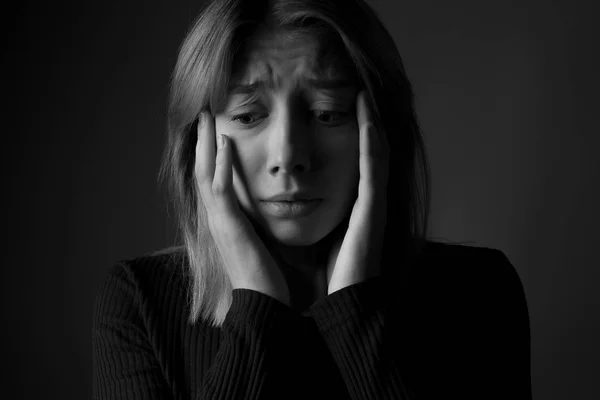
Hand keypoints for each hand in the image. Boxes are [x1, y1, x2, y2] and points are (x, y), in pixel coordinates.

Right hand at [194, 112, 291, 306]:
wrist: (264, 305)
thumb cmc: (266, 276)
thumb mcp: (259, 240)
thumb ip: (257, 221)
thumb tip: (267, 206)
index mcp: (225, 220)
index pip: (211, 178)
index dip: (210, 153)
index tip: (215, 128)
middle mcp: (216, 218)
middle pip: (201, 170)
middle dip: (202, 141)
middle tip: (203, 112)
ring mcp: (219, 222)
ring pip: (205, 173)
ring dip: (206, 144)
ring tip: (208, 116)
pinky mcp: (229, 227)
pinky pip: (220, 190)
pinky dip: (222, 165)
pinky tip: (226, 142)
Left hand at [325, 91, 389, 294]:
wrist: (346, 304)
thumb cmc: (335, 273)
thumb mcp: (327, 233)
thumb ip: (324, 212)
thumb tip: (302, 195)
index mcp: (358, 204)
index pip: (360, 159)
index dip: (357, 131)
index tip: (345, 103)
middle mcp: (371, 199)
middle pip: (373, 150)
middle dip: (368, 120)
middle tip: (361, 89)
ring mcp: (375, 204)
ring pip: (377, 153)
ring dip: (373, 122)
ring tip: (365, 93)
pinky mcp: (373, 211)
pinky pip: (374, 170)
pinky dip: (372, 143)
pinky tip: (368, 121)